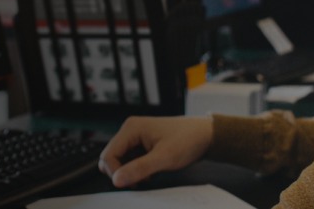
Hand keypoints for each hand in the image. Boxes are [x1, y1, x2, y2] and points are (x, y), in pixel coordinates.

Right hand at [97, 115, 212, 187]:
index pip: (108, 155)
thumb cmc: (187, 140)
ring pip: (120, 162)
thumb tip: (117, 180)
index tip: (131, 183)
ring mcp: (135, 138)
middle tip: (141, 180)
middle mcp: (130, 131)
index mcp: (131, 128)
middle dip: (122, 173)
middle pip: (111, 158)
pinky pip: (130, 162)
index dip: (115, 173)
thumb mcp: (164, 158)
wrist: (205, 135)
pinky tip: (151, 172)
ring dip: (130, 173)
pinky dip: (137, 171)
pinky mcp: (141, 145)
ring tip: (149, 175)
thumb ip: (139, 169)